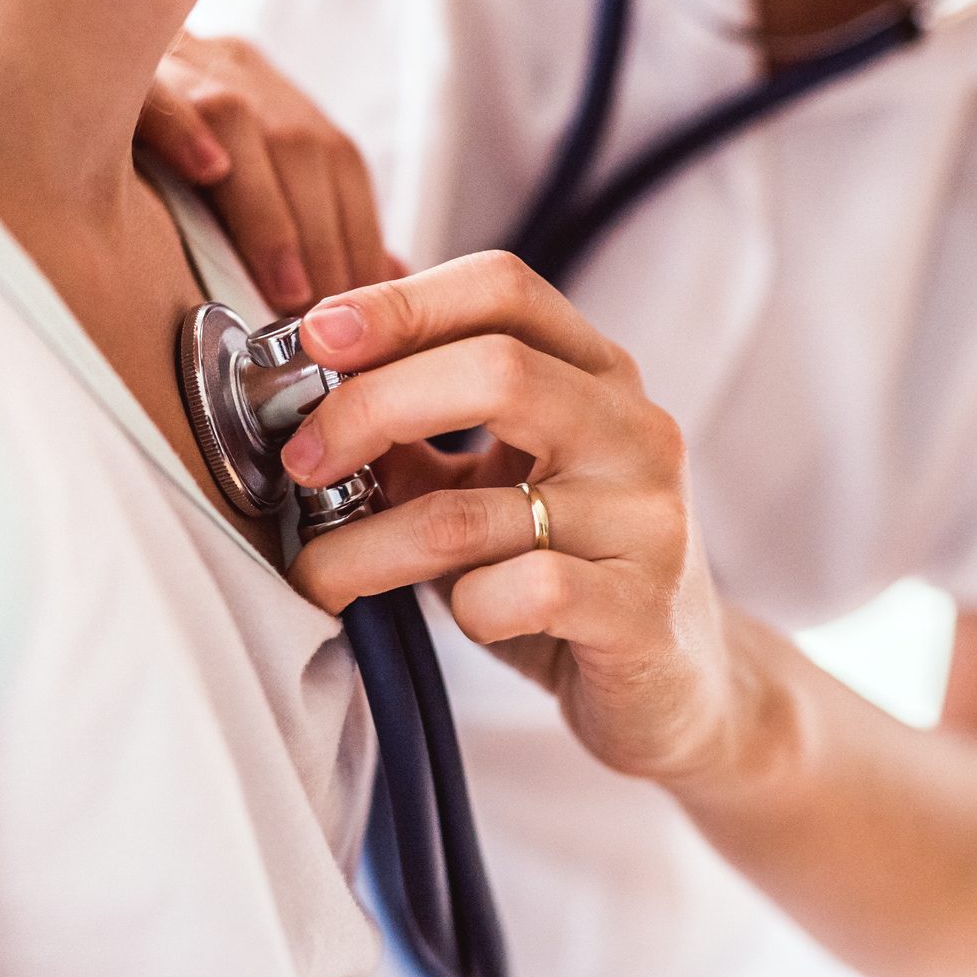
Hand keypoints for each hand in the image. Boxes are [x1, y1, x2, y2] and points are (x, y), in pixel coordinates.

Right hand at [139, 33, 396, 311]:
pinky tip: (205, 172)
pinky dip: (184, 131)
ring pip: (238, 123)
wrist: (83, 51)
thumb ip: (316, 218)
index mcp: (273, 99)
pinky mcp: (118, 77)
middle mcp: (236, 76)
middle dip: (322, 241)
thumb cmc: (173, 139)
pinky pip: (154, 92)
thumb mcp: (253, 167)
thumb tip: (380, 275)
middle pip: (299, 149)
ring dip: (270, 216)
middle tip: (326, 318)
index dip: (358, 239)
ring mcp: (178, 71)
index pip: (338, 166)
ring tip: (285, 289)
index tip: (360, 310)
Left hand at [283, 252, 755, 784]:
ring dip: (368, 544)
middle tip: (300, 460)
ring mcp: (647, 519)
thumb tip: (306, 371)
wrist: (676, 687)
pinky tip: (465, 618)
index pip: (503, 289)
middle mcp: (635, 429)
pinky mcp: (642, 610)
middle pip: (495, 371)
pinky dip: (467, 608)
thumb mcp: (484, 488)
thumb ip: (411, 432)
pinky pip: (524, 592)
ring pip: (476, 510)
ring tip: (316, 572)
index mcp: (596, 375)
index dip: (400, 303)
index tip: (313, 336)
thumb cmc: (560, 573)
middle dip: (369, 407)